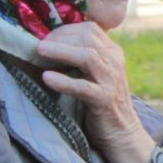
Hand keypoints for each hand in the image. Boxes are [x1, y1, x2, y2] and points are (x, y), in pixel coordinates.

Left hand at [37, 22, 156, 162]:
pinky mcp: (105, 100)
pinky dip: (64, 81)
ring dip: (60, 52)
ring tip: (38, 52)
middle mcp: (115, 63)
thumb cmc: (101, 102)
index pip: (90, 29)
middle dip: (59, 38)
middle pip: (87, 38)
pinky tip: (47, 78)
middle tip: (39, 45)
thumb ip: (83, 57)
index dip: (65, 30)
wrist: (123, 133)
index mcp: (113, 53)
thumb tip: (48, 42)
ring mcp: (111, 81)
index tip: (46, 38)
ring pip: (87, 56)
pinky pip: (83, 87)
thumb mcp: (96, 73)